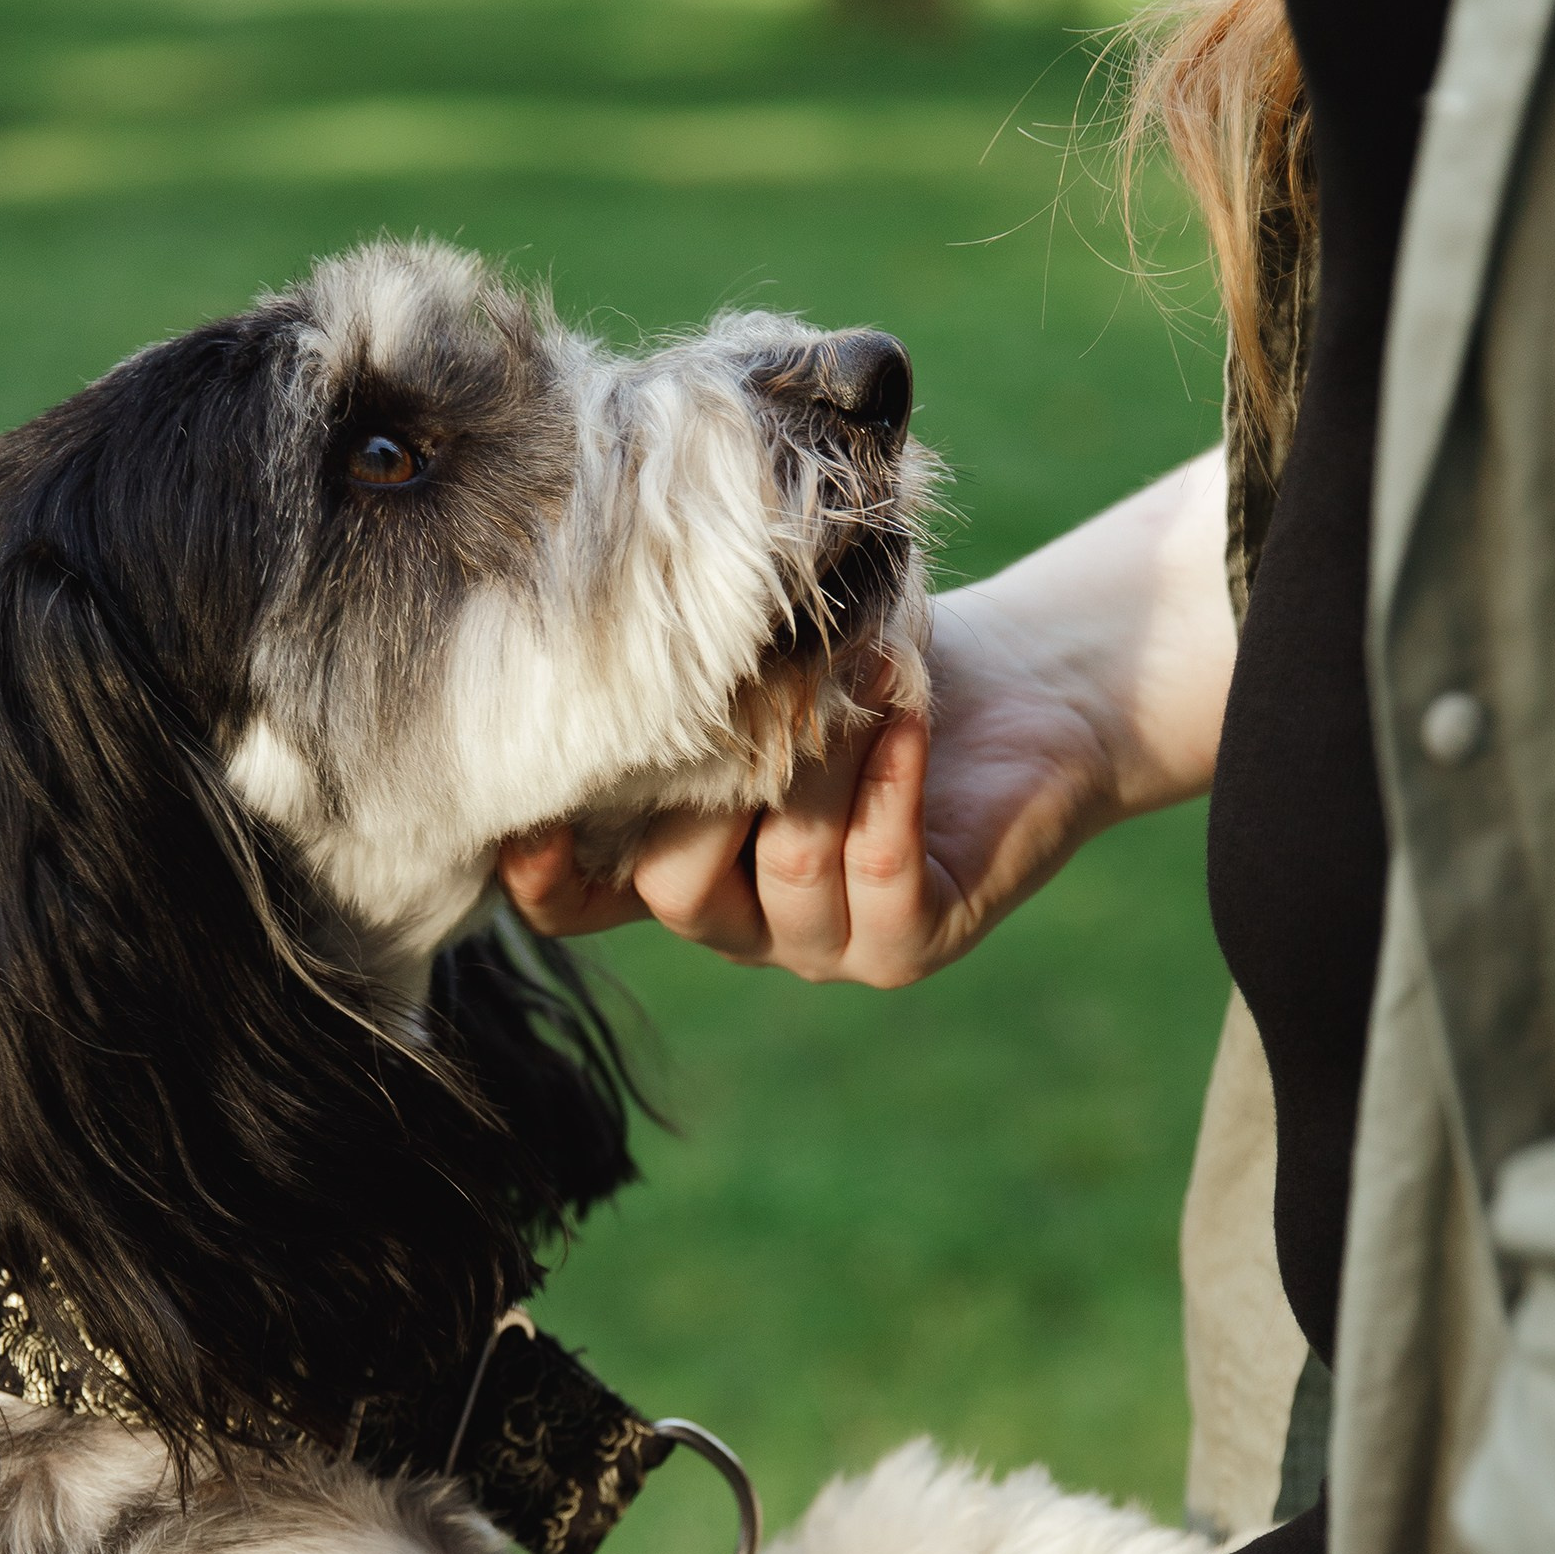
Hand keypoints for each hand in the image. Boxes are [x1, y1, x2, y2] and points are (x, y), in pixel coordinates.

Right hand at [501, 450, 1236, 988]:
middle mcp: (741, 923)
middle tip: (746, 681)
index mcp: (682, 866)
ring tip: (852, 672)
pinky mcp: (910, 944)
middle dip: (706, 783)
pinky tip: (902, 712)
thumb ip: (682, 681)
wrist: (1027, 689)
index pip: (579, 906)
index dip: (543, 874)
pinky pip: (881, 878)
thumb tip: (579, 606)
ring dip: (818, 765)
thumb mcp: (760, 666)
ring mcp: (824, 947)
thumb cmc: (874, 660)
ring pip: (786, 875)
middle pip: (675, 889)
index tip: (527, 805)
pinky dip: (889, 787)